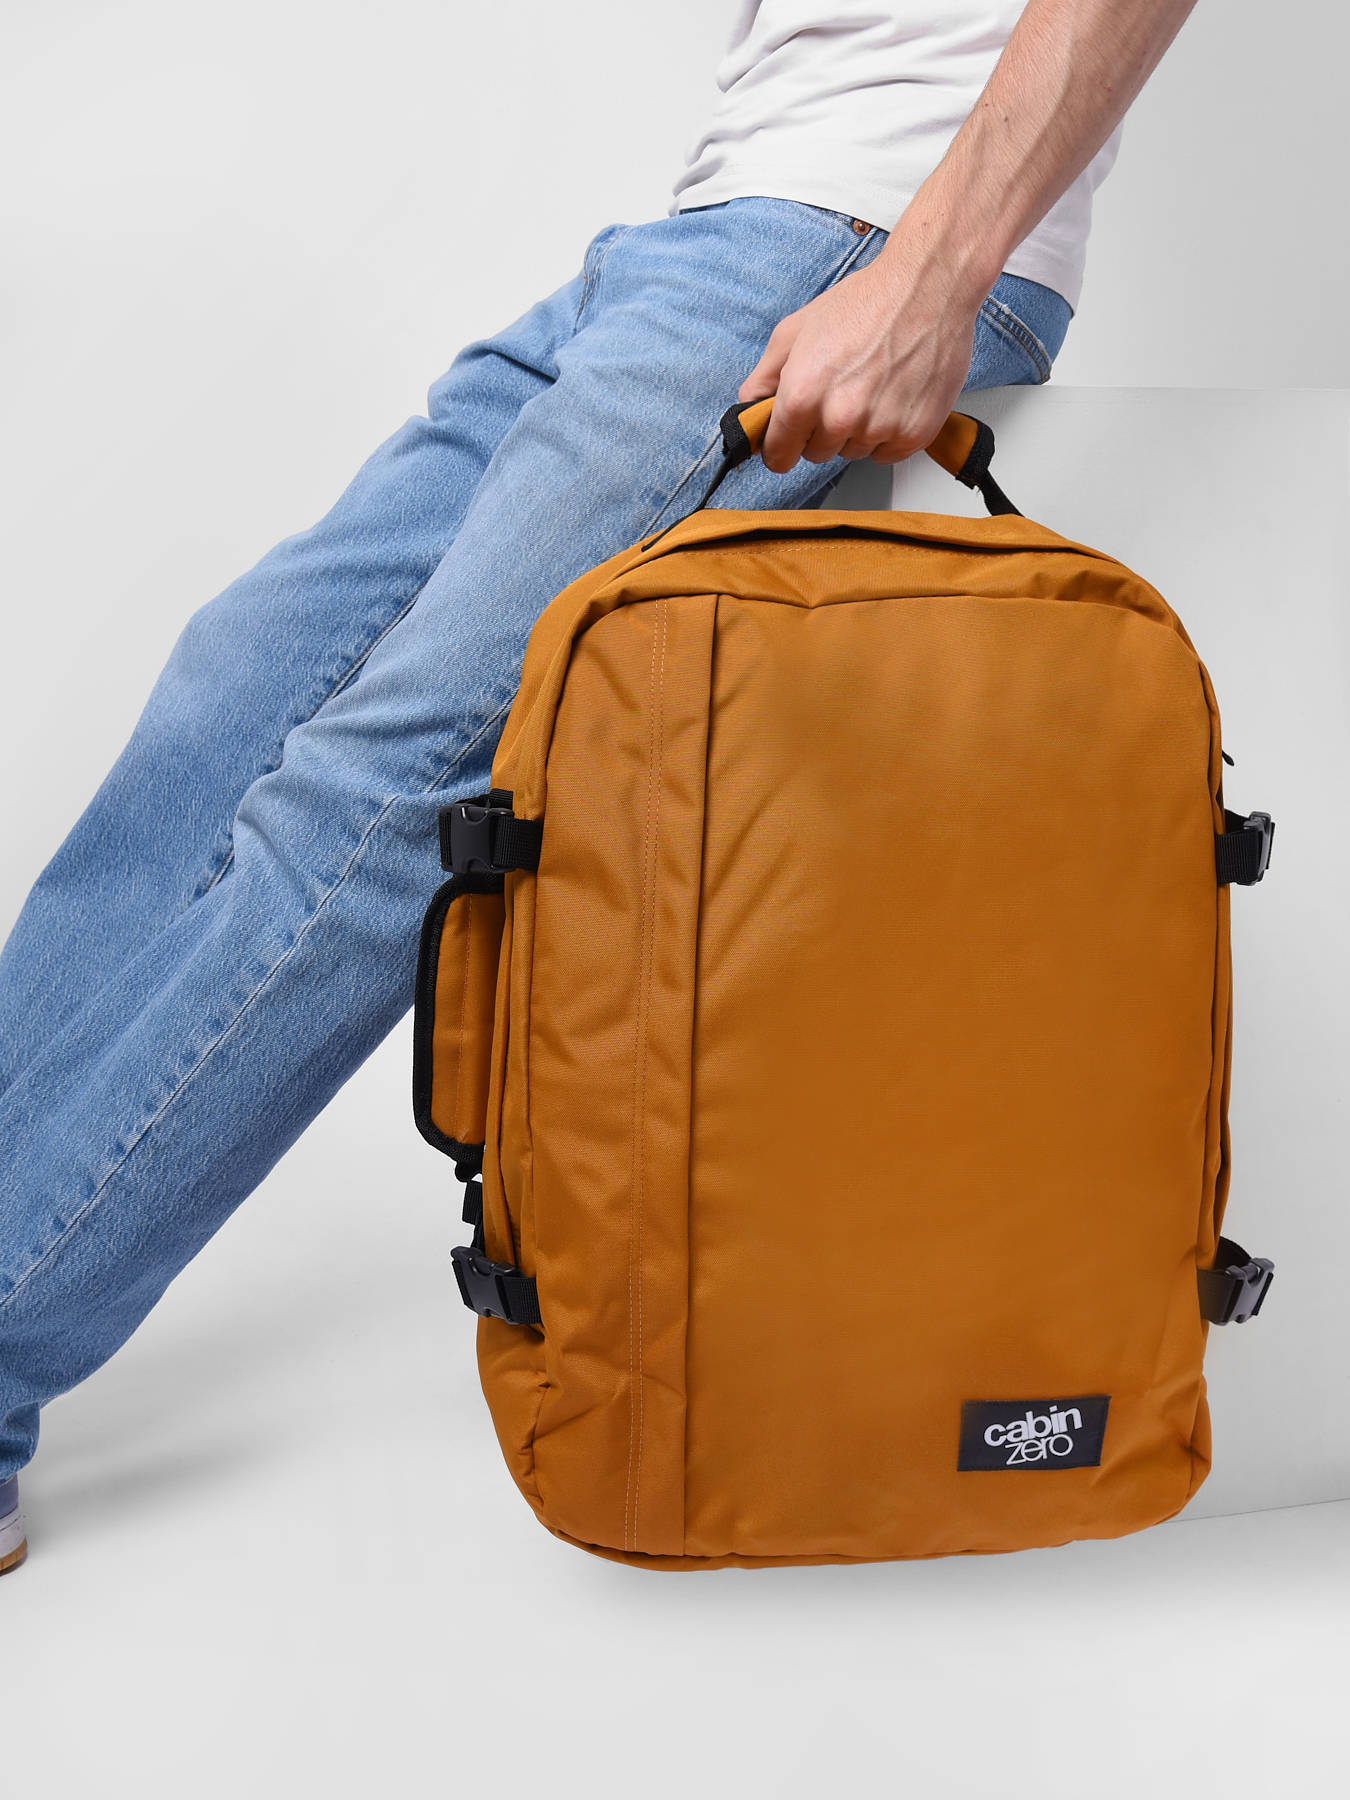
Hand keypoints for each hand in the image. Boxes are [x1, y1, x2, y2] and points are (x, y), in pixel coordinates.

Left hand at [738, 246, 982, 473]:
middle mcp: (839, 417)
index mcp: (802, 395)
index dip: (781, 446)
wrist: (927, 286)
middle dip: (820, 431)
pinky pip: (887, 453)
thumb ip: (764, 374)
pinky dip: (888, 433)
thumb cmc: (866, 302)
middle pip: (816, 454)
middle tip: (840, 391)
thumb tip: (749, 404)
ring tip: (871, 386)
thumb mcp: (797, 329)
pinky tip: (893, 396)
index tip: (789, 438)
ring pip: (853, 452)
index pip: (778, 456)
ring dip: (856, 430)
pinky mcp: (913, 433)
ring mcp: (879, 428)